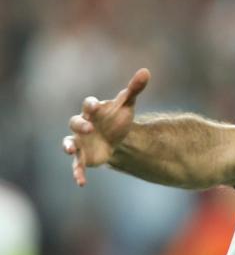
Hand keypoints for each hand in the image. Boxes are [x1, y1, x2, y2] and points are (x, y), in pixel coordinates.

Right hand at [62, 68, 149, 186]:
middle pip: (75, 122)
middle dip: (79, 125)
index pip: (89, 104)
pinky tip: (81, 183)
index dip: (90, 105)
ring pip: (68, 143)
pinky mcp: (83, 156)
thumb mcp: (127, 104)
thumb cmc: (118, 117)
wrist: (116, 137)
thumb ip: (134, 88)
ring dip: (68, 146)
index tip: (94, 107)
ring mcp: (80, 141)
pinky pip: (77, 165)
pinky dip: (77, 173)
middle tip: (88, 128)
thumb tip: (146, 71)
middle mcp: (83, 124)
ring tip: (69, 151)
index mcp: (93, 110)